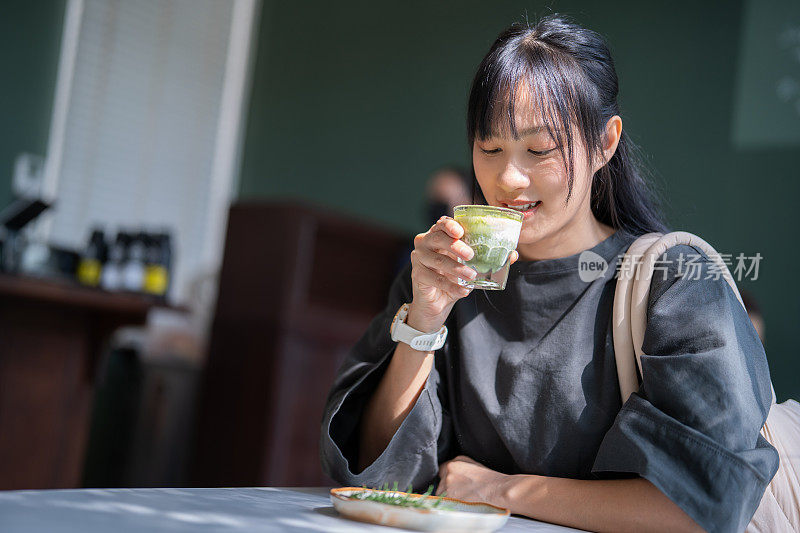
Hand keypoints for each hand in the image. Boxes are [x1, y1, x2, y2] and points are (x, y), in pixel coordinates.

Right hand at [408, 216, 518, 331]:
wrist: (435, 304)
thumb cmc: (453, 279)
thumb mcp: (470, 267)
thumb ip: (487, 259)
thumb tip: (512, 255)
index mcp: (438, 235)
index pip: (442, 224)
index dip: (450, 225)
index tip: (461, 231)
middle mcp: (425, 243)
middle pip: (437, 238)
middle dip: (455, 245)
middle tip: (470, 255)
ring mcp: (418, 259)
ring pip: (437, 260)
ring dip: (456, 268)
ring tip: (471, 276)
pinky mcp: (417, 275)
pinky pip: (434, 279)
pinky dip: (451, 286)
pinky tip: (463, 291)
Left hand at [435, 454, 510, 508]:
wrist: (498, 491)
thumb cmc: (490, 479)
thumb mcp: (472, 464)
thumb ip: (458, 466)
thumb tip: (450, 472)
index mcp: (453, 463)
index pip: (441, 470)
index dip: (447, 476)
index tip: (453, 482)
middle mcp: (449, 473)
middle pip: (441, 483)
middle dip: (448, 487)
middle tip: (462, 491)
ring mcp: (448, 487)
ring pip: (442, 494)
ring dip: (449, 497)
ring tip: (465, 497)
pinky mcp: (451, 500)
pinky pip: (446, 503)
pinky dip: (452, 504)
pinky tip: (464, 502)